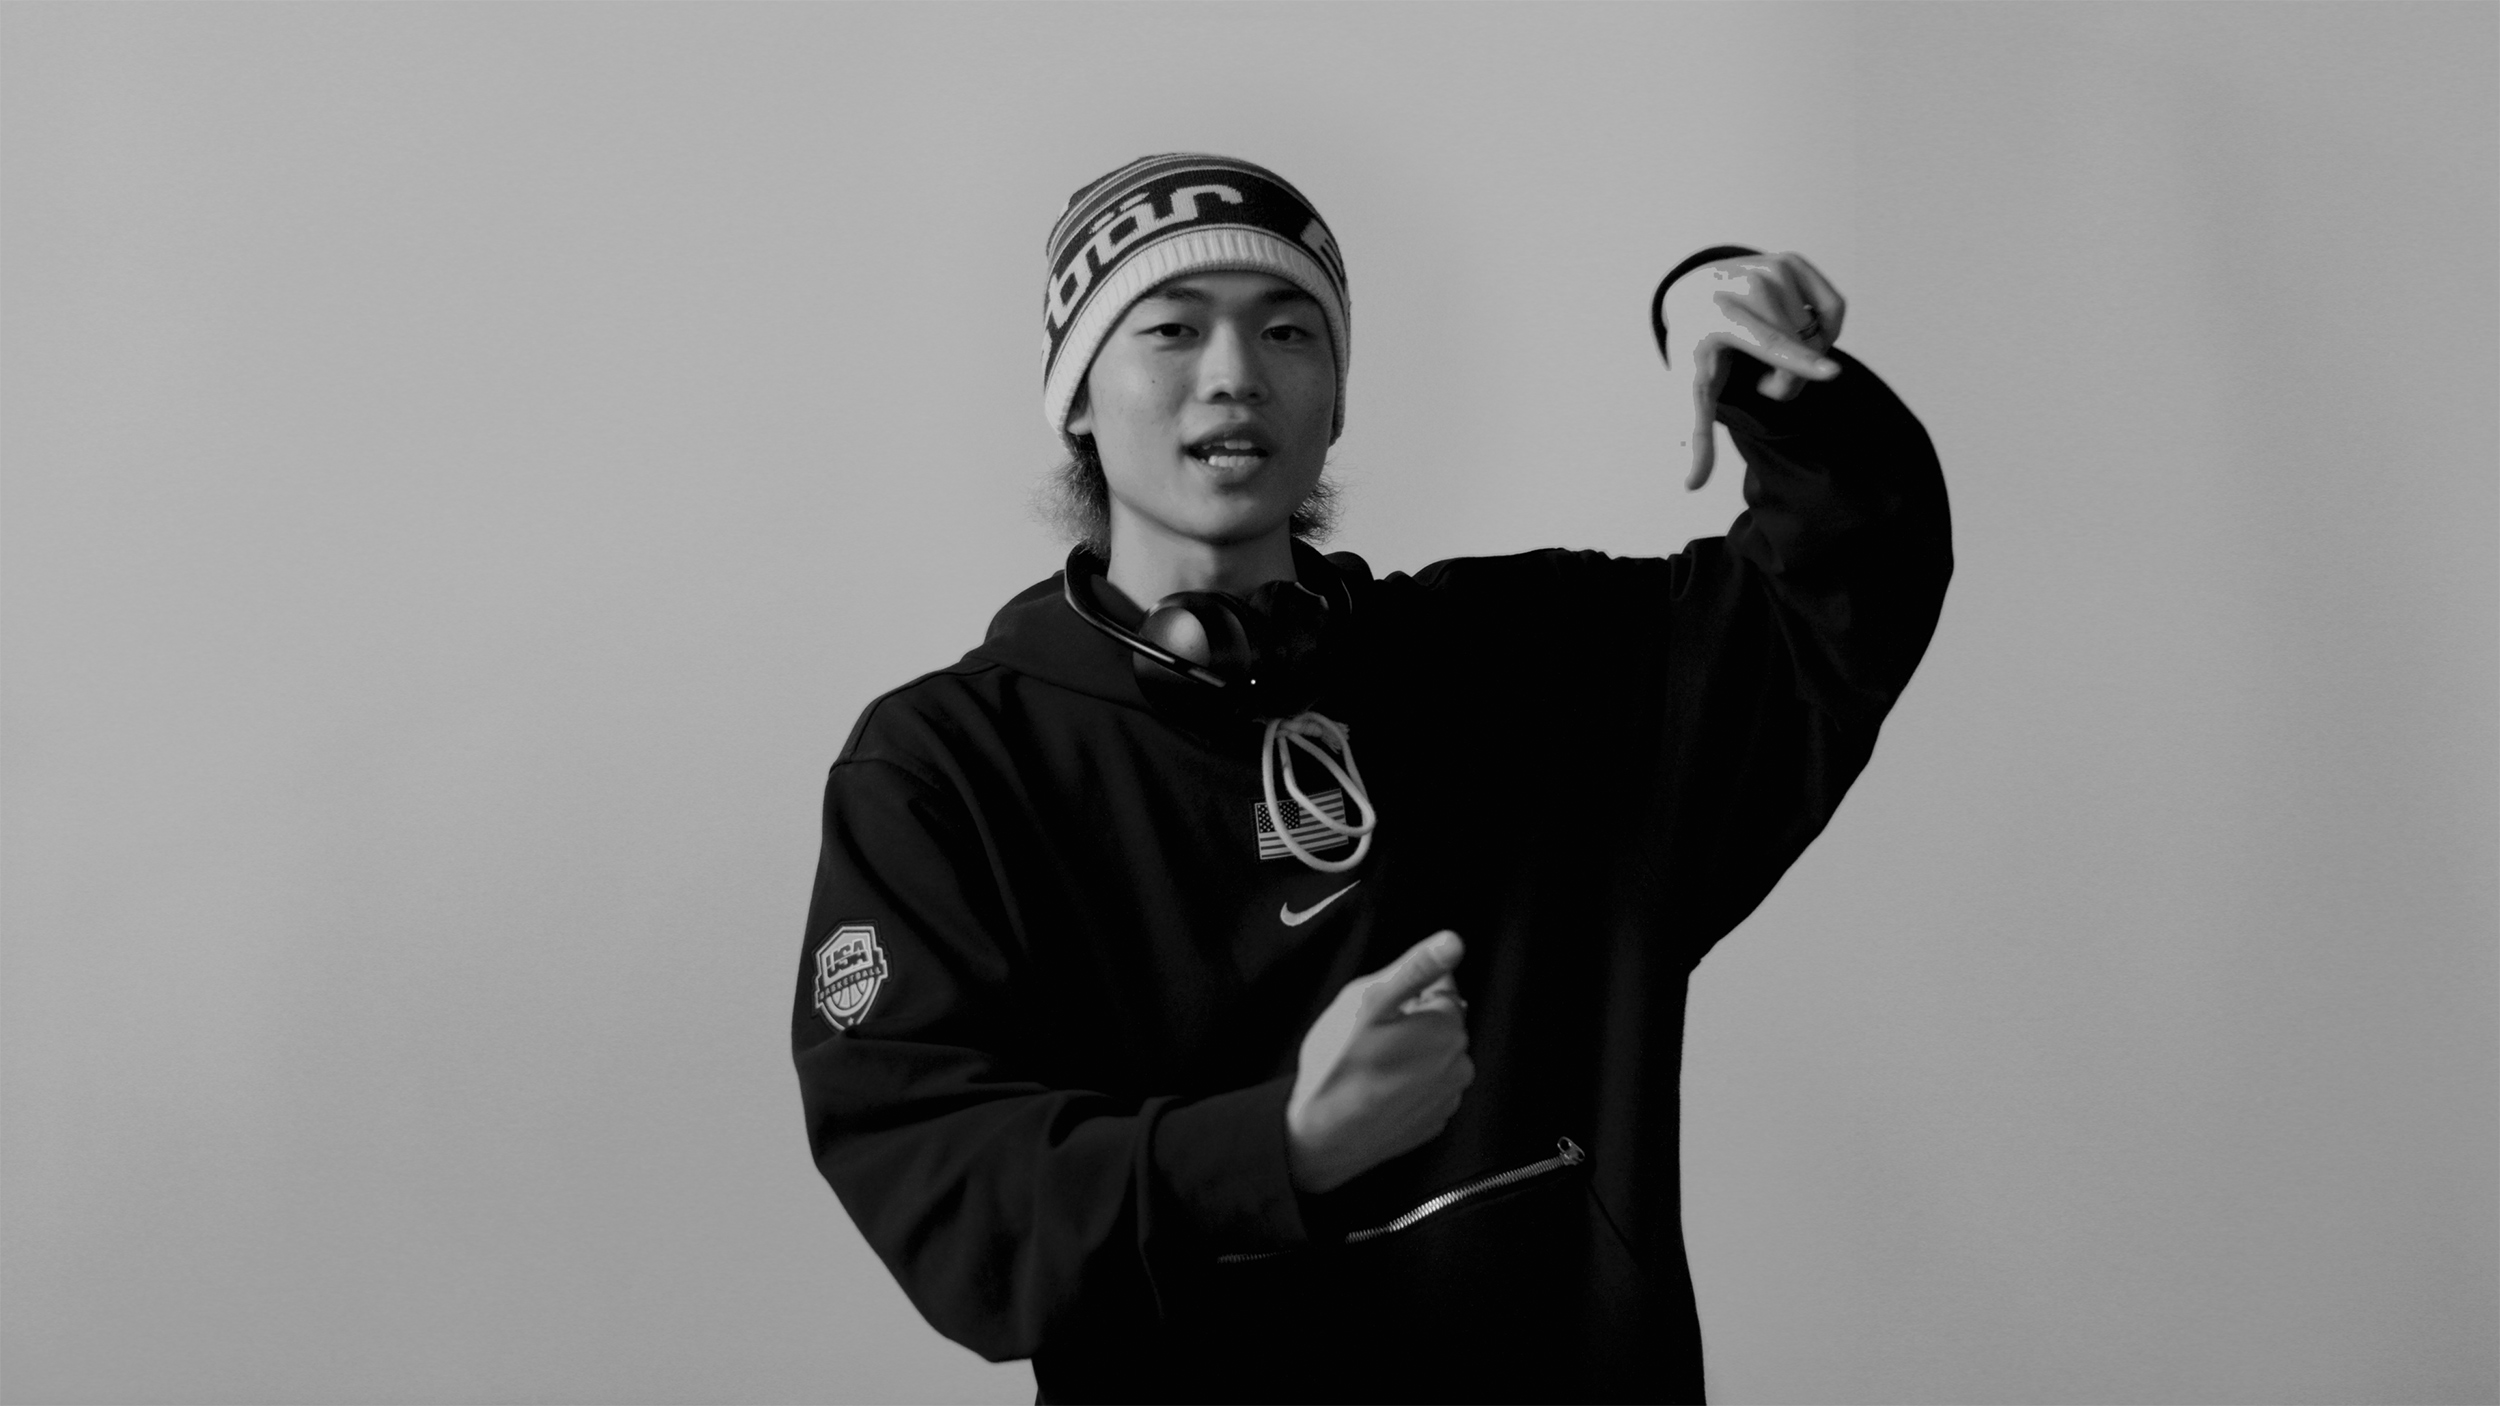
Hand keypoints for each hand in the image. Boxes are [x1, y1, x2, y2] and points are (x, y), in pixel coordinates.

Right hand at [1284, 931, 1474, 1194]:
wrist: (1319, 1139)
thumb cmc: (1338, 1067)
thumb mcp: (1367, 1001)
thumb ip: (1415, 968)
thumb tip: (1454, 942)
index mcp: (1447, 1028)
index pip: (1439, 985)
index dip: (1402, 992)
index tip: (1376, 1011)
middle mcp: (1459, 1064)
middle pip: (1437, 1021)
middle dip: (1407, 1023)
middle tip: (1367, 1038)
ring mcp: (1447, 1098)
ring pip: (1431, 1055)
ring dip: (1408, 1054)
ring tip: (1369, 1066)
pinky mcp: (1433, 1122)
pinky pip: (1425, 1087)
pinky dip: (1406, 1084)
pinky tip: (1377, 1091)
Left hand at [1660, 250, 1846, 489]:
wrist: (1691, 295)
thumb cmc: (1695, 352)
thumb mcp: (1688, 392)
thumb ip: (1695, 435)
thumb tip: (1690, 486)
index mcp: (1716, 317)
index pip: (1766, 343)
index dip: (1798, 363)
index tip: (1832, 373)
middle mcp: (1743, 285)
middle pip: (1799, 349)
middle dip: (1790, 380)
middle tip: (1763, 384)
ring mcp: (1770, 268)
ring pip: (1817, 332)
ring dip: (1804, 357)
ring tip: (1769, 355)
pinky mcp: (1792, 261)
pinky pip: (1833, 309)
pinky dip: (1823, 330)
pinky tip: (1795, 334)